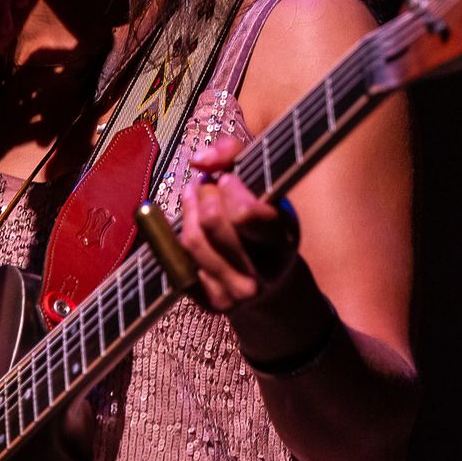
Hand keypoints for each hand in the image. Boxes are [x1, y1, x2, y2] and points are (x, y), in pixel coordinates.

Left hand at [179, 135, 300, 312]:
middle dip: (204, 193)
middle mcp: (262, 271)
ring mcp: (236, 291)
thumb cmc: (265, 225)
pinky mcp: (212, 304)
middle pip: (211, 221)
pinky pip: (180, 261)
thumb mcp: (265, 186)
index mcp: (281, 239)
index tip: (227, 179)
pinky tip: (193, 228)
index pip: (245, 213)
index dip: (229, 187)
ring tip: (193, 196)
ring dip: (187, 210)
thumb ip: (233, 156)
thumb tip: (198, 160)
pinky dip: (181, 238)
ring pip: (192, 240)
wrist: (272, 286)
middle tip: (207, 186)